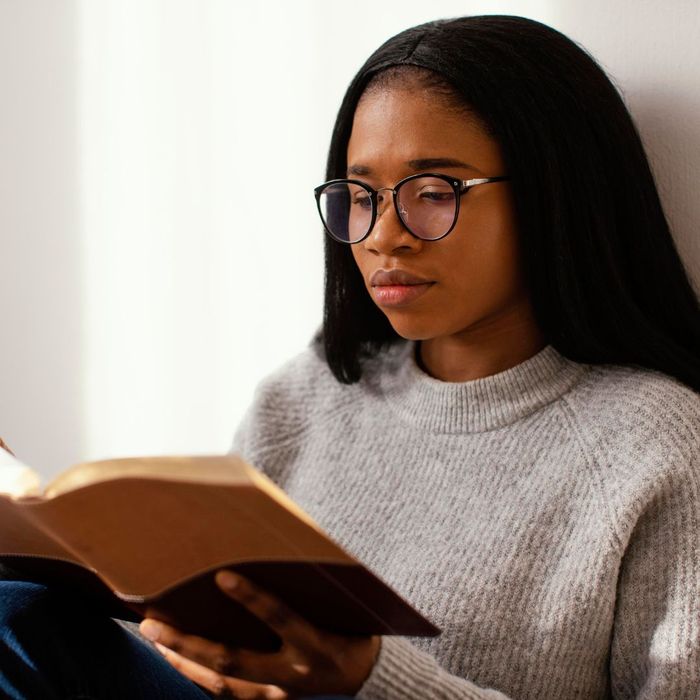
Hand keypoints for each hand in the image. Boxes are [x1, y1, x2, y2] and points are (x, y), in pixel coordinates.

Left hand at [139, 570, 380, 697]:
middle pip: (233, 661)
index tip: (221, 575)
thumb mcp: (343, 608)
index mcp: (316, 644)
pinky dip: (200, 679)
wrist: (367, 679)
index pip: (280, 618)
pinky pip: (229, 696)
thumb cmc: (354, 629)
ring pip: (223, 685)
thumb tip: (282, 546)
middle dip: (188, 643)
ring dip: (185, 661)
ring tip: (156, 639)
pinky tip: (179, 661)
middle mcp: (294, 674)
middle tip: (152, 623)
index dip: (252, 599)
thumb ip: (312, 587)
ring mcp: (279, 695)